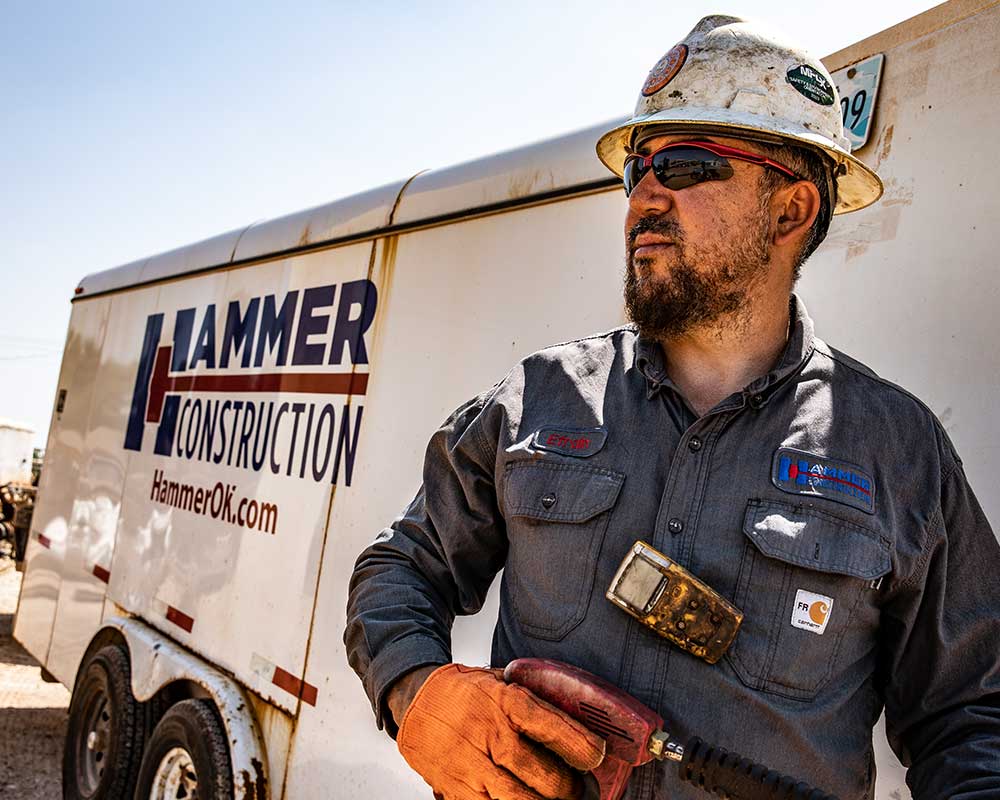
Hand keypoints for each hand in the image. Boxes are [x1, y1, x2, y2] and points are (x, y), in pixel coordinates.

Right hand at [396, 663, 604, 799]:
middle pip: (543, 776)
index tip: (597, 755)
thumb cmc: (466, 691)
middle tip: (583, 789)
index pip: (553, 728)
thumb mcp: (501, 680)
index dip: (583, 747)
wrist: (416, 700)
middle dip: (571, 789)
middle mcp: (489, 736)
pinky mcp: (456, 791)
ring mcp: (471, 768)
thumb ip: (533, 696)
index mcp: (505, 702)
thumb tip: (579, 711)